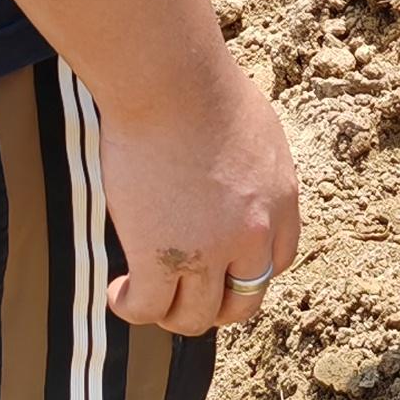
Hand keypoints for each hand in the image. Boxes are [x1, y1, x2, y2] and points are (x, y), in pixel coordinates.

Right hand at [98, 44, 301, 335]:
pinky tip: (119, 292)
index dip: (247, 271)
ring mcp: (208, 252)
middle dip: (215, 305)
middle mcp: (253, 235)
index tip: (222, 266)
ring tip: (145, 294)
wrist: (170, 81)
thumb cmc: (203, 87)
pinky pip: (149, 308)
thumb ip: (255, 171)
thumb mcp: (256, 132)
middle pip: (243, 303)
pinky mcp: (161, 258)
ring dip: (171, 314)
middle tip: (184, 291)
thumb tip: (236, 185)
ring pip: (195, 318)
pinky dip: (131, 306)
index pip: (278, 262)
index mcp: (280, 201)